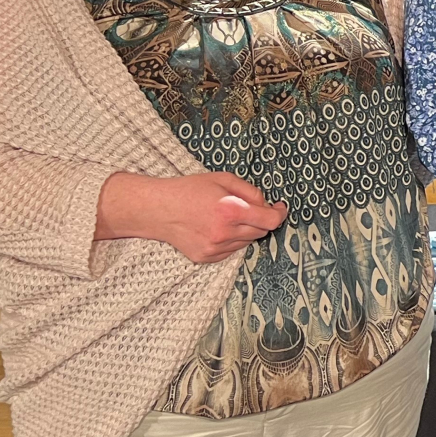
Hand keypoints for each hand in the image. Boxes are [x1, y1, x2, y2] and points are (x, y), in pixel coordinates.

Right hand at [97, 171, 287, 264]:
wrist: (155, 209)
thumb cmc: (188, 190)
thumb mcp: (222, 179)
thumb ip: (250, 191)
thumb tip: (267, 204)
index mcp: (231, 211)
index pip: (271, 221)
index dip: (280, 214)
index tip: (280, 208)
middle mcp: (225, 233)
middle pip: (261, 232)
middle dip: (260, 220)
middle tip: (247, 208)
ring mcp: (215, 248)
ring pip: (246, 242)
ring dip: (244, 230)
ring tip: (225, 217)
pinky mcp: (206, 257)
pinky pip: (231, 250)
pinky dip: (230, 240)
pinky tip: (214, 228)